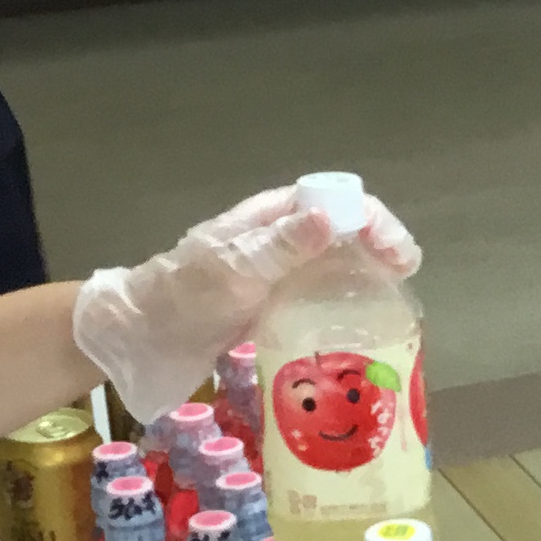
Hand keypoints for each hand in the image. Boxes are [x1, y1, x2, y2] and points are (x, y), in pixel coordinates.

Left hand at [70, 184, 423, 420]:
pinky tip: (356, 327)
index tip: (397, 254)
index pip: (333, 201)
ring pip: (330, 265)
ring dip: (363, 276)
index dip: (371, 220)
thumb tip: (333, 218)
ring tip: (391, 301)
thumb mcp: (234, 269)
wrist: (137, 340)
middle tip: (404, 278)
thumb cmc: (183, 297)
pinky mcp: (268, 309)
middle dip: (377, 246)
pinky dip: (340, 306)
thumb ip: (282, 245)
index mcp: (267, 220)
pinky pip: (314, 299)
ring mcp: (272, 276)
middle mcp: (275, 242)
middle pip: (339, 231)